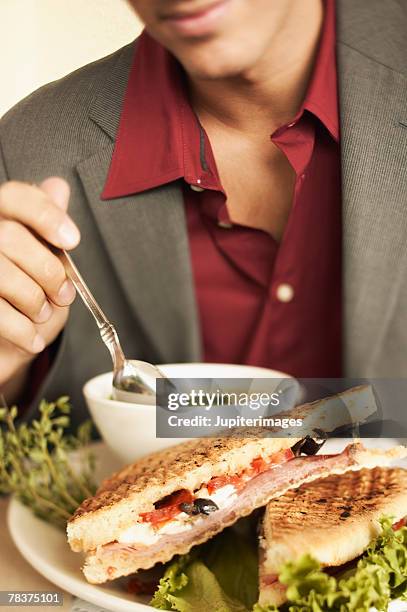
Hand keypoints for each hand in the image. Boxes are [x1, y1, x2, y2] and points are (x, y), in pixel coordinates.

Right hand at [0, 177, 79, 390]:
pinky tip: (32, 337)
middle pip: (12, 238)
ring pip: (4, 274)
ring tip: (43, 314)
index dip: (46, 215)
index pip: (15, 197)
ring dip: (35, 301)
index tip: (72, 240)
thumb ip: (46, 228)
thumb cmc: (22, 297)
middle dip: (48, 271)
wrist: (1, 344)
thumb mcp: (43, 260)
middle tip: (63, 294)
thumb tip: (57, 188)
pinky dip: (22, 330)